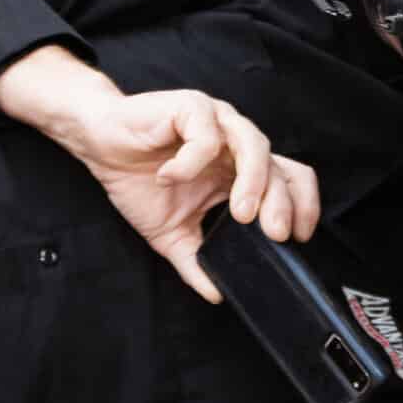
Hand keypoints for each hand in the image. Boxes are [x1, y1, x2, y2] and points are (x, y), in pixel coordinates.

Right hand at [0, 49, 319, 301]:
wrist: (99, 143)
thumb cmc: (138, 179)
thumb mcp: (171, 232)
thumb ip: (196, 262)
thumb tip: (216, 295)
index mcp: (240, 171)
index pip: (291, 181)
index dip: (303, 206)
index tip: (297, 238)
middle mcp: (237, 144)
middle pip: (280, 167)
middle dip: (282, 203)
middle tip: (272, 233)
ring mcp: (218, 122)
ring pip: (255, 144)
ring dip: (253, 180)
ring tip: (241, 211)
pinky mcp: (191, 107)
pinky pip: (206, 132)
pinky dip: (191, 160)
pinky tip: (169, 176)